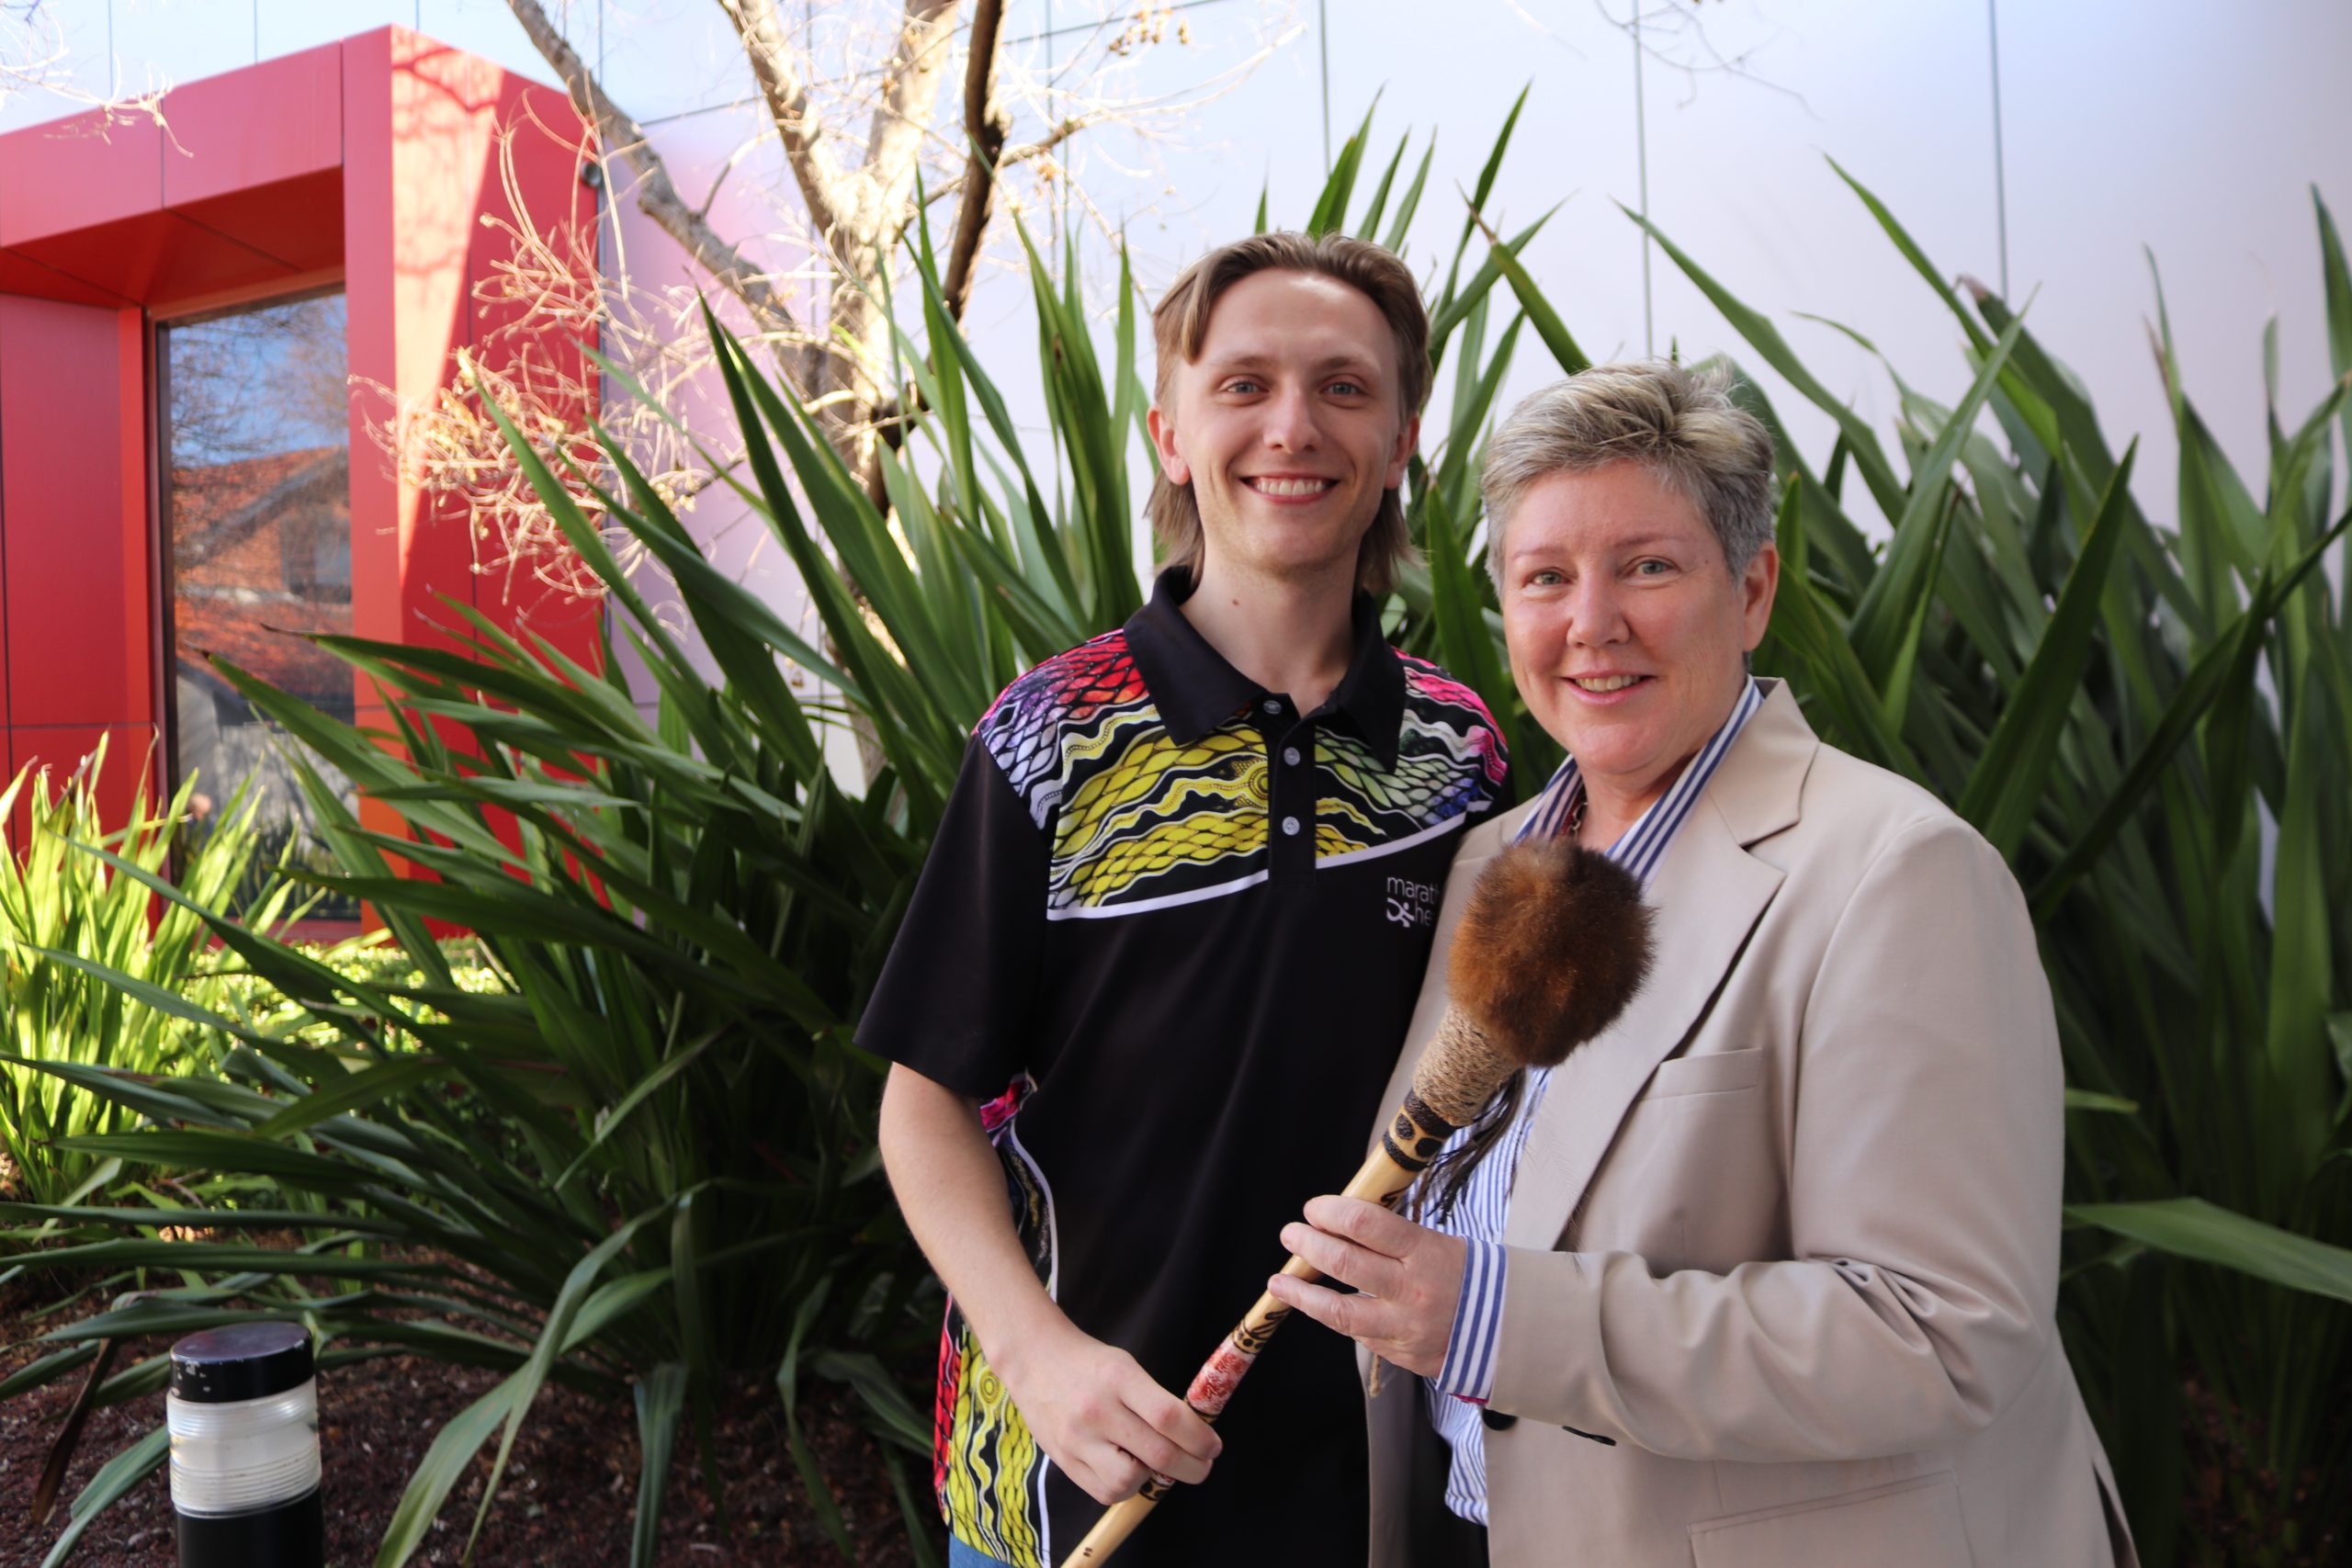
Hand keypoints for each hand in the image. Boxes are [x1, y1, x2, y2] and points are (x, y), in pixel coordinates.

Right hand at [991, 1315, 1221, 1504]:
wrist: (1034, 1360)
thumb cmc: (1089, 1363)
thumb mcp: (1126, 1367)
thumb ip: (1155, 1401)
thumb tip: (1193, 1437)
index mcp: (1119, 1378)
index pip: (1169, 1416)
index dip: (1199, 1438)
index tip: (1213, 1446)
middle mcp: (1097, 1411)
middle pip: (1157, 1454)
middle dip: (1192, 1467)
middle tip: (1203, 1466)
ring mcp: (1077, 1439)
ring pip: (1129, 1481)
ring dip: (1152, 1480)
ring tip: (1156, 1465)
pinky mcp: (1063, 1460)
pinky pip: (1104, 1492)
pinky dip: (1125, 1489)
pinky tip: (1129, 1471)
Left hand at [1265, 1195, 1466, 1379]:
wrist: (1506, 1328)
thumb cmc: (1466, 1276)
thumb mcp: (1437, 1243)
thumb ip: (1392, 1238)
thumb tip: (1339, 1224)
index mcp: (1424, 1252)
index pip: (1365, 1224)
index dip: (1331, 1212)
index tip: (1313, 1208)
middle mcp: (1412, 1290)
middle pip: (1345, 1263)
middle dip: (1309, 1245)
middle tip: (1291, 1234)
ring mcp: (1404, 1326)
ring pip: (1339, 1311)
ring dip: (1302, 1293)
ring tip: (1280, 1281)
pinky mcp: (1400, 1353)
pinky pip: (1358, 1334)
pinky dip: (1337, 1317)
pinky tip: (1322, 1306)